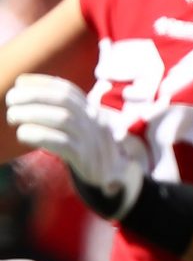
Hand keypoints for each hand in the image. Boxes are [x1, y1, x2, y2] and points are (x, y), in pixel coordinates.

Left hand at [8, 75, 146, 219]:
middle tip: (10, 100)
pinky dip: (39, 136)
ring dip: (32, 114)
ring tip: (12, 116)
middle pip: (64, 100)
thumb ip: (61, 109)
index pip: (66, 89)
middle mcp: (92, 122)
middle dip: (33, 95)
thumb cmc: (87, 148)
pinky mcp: (85, 159)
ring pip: (63, 119)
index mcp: (89, 111)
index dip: (42, 82)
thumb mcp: (81, 125)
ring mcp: (90, 140)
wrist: (114, 178)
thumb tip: (25, 85)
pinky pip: (63, 144)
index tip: (20, 82)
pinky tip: (23, 134)